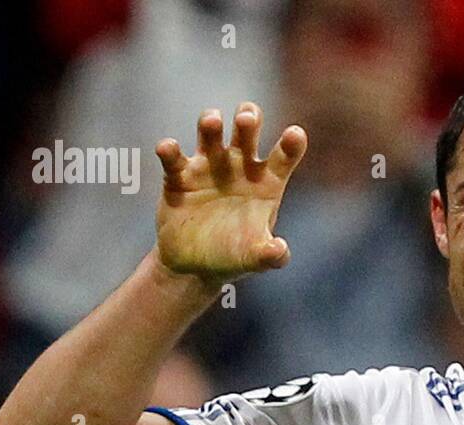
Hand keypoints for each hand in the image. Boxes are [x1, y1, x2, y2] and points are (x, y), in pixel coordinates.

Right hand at [154, 102, 307, 281]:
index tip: (295, 134)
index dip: (290, 144)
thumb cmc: (234, 255)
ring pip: (211, 134)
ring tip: (213, 121)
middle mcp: (240, 166)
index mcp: (266, 181)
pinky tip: (168, 148)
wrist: (195, 265)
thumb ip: (270, 255)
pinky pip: (173, 158)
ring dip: (211, 123)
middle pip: (246, 131)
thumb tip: (279, 251)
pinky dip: (169, 150)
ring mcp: (209, 167)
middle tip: (245, 119)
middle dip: (247, 119)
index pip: (284, 156)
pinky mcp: (179, 177)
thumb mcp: (254, 258)